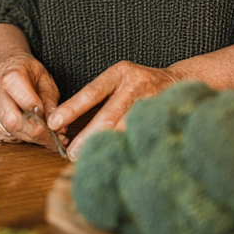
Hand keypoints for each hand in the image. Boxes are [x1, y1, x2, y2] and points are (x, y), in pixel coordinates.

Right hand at [0, 52, 60, 147]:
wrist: (9, 67)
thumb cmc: (29, 74)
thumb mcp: (46, 81)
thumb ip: (50, 104)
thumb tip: (57, 127)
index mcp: (11, 76)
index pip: (23, 99)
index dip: (38, 115)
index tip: (51, 125)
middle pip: (12, 120)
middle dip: (33, 132)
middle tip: (50, 138)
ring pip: (6, 130)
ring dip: (26, 137)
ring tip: (39, 133)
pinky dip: (14, 137)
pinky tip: (23, 130)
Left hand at [47, 60, 178, 159]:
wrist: (179, 82)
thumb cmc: (138, 85)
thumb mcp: (118, 81)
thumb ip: (98, 98)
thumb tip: (66, 122)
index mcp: (118, 73)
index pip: (91, 92)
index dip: (72, 108)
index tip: (55, 122)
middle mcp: (134, 85)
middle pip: (108, 115)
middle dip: (88, 136)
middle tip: (71, 153)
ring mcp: (151, 102)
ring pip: (124, 129)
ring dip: (105, 146)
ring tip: (89, 159)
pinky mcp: (161, 117)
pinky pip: (139, 136)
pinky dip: (125, 148)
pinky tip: (115, 159)